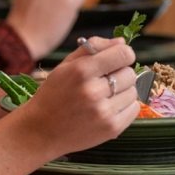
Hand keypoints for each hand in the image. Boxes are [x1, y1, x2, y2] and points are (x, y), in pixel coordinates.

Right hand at [13, 36, 137, 159]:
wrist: (40, 132)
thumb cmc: (53, 96)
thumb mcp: (65, 66)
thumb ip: (93, 48)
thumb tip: (122, 41)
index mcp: (81, 71)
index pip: (123, 54)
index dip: (123, 54)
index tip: (117, 60)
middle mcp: (93, 91)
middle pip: (130, 73)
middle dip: (120, 74)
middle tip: (104, 81)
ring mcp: (103, 112)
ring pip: (133, 91)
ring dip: (123, 91)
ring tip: (104, 97)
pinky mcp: (112, 128)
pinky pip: (134, 108)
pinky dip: (125, 106)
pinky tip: (108, 108)